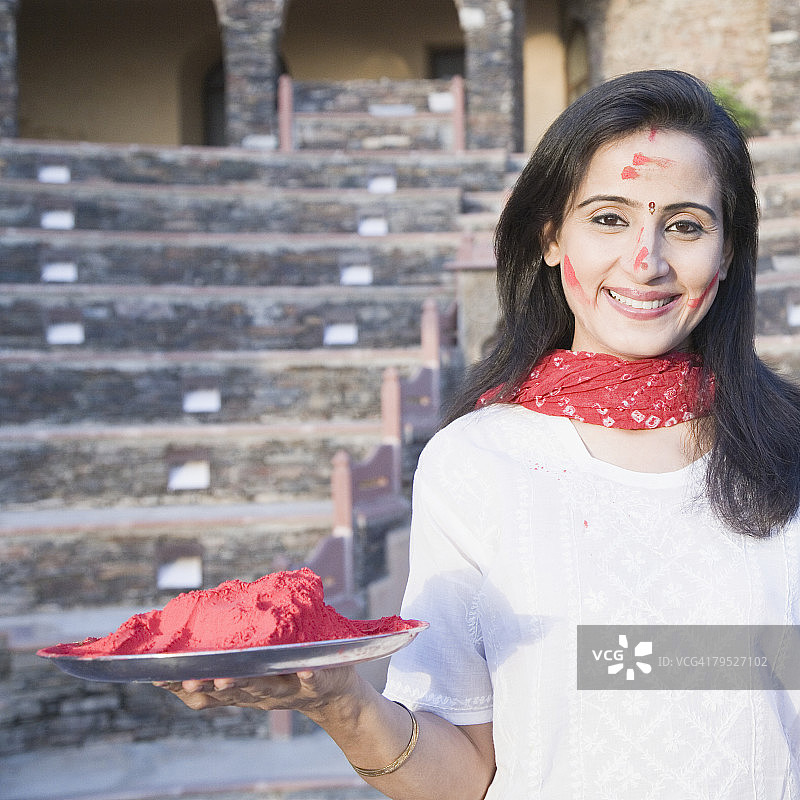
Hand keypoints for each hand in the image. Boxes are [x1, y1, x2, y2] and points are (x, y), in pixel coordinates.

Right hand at [154, 665, 359, 715]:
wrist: (330, 693)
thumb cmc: (281, 675)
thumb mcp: (248, 671)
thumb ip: (222, 657)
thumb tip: (188, 633)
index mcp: (242, 687)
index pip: (207, 691)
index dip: (182, 686)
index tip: (157, 678)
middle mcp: (260, 691)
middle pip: (232, 690)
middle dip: (209, 685)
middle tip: (188, 680)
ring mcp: (288, 687)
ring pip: (264, 687)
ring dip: (246, 682)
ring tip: (228, 676)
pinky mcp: (318, 682)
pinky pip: (314, 679)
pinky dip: (309, 675)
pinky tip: (307, 670)